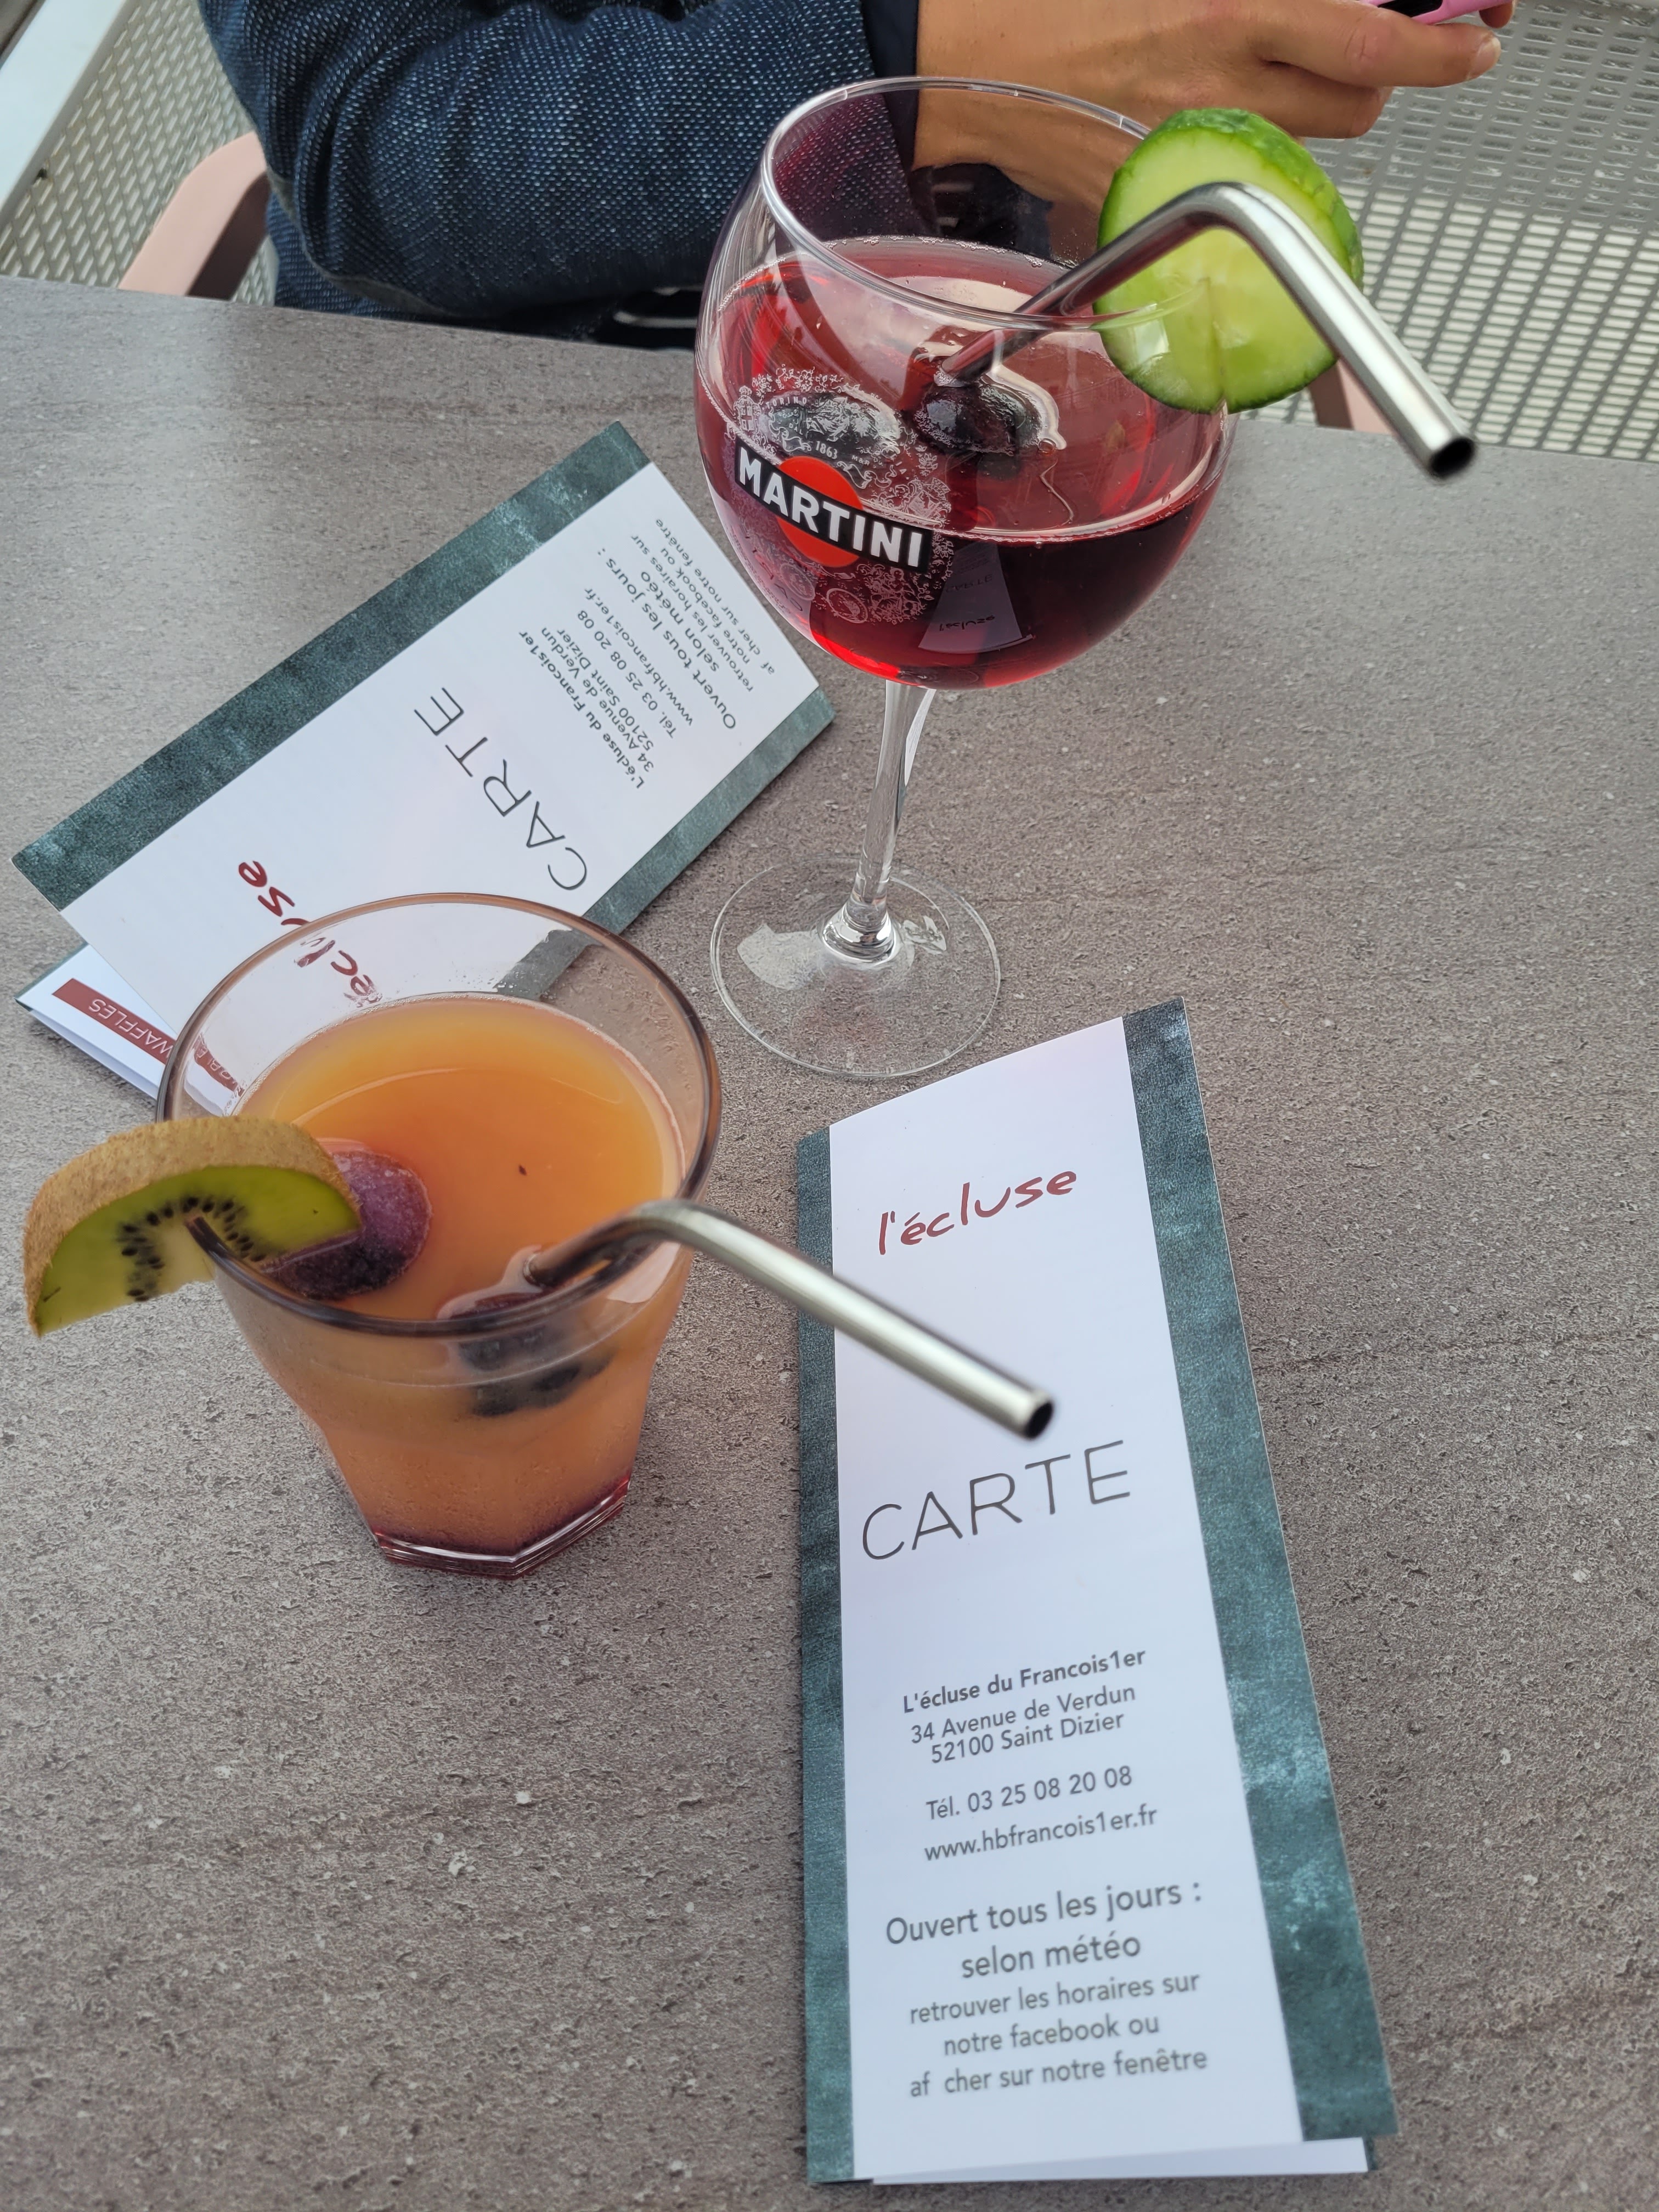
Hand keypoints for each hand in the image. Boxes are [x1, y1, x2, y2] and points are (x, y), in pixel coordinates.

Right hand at [918, 0, 1506, 140]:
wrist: (962, 57)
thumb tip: (1330, 2)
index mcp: (1226, 12)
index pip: (1370, 42)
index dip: (1443, 49)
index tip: (1477, 45)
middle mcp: (1219, 91)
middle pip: (1357, 107)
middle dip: (1379, 77)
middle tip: (1369, 48)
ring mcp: (1188, 151)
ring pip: (1306, 147)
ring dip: (1313, 113)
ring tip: (1274, 77)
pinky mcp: (1155, 194)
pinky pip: (1236, 178)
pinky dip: (1247, 150)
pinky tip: (1216, 115)